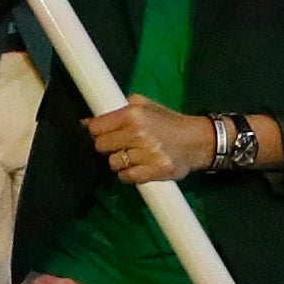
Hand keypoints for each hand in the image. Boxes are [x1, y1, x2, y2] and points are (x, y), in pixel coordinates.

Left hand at [85, 98, 212, 188]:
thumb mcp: (145, 106)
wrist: (198, 141)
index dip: (99, 132)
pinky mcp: (154, 171)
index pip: (97, 127)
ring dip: (120, 162)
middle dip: (109, 147)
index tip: (106, 134)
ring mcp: (146, 153)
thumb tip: (85, 122)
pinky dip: (129, 175)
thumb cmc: (169, 122)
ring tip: (134, 156)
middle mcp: (138, 133)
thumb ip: (117, 111)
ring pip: (113, 163)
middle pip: (101, 146)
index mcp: (133, 114)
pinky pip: (126, 177)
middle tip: (123, 145)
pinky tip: (138, 167)